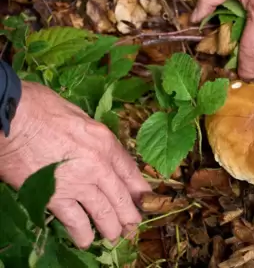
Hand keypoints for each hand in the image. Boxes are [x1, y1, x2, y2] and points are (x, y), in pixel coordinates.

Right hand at [0, 81, 150, 248]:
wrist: (11, 119)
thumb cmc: (40, 109)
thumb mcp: (79, 115)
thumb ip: (94, 135)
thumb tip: (99, 146)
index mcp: (105, 142)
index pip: (130, 171)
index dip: (140, 189)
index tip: (145, 199)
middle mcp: (98, 165)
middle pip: (121, 197)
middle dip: (129, 215)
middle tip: (132, 226)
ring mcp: (78, 183)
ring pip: (103, 213)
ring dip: (111, 227)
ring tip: (114, 235)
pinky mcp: (55, 197)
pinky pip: (75, 222)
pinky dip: (82, 234)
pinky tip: (86, 241)